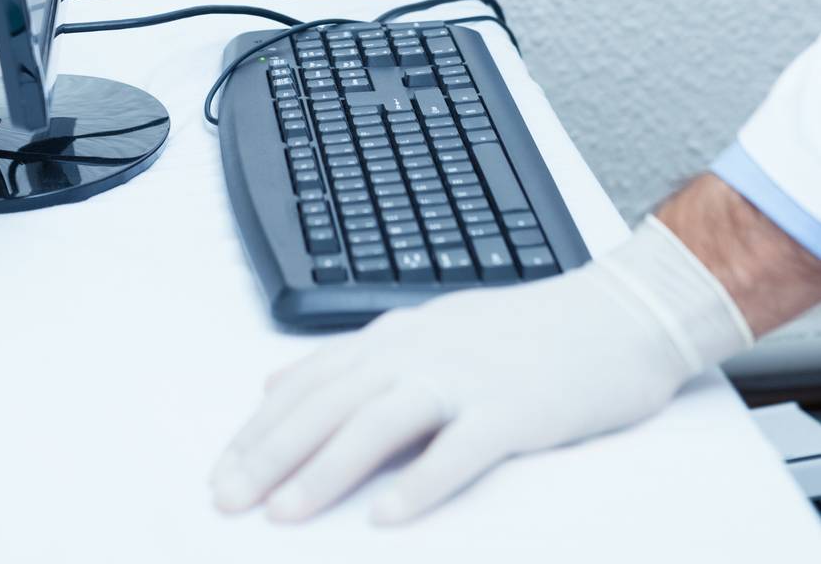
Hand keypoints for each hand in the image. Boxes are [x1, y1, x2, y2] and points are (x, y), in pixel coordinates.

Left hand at [209, 218, 751, 524]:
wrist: (616, 316)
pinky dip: (421, 484)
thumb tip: (277, 379)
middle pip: (331, 401)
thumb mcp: (428, 329)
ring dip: (327, 468)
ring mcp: (467, 376)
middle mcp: (421, 350)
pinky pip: (460, 449)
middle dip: (271, 452)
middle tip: (225, 500)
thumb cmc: (524, 333)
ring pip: (381, 421)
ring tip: (283, 514)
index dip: (260, 427)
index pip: (311, 381)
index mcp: (397, 335)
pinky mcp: (515, 408)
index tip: (220, 471)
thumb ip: (353, 355)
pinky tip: (387, 520)